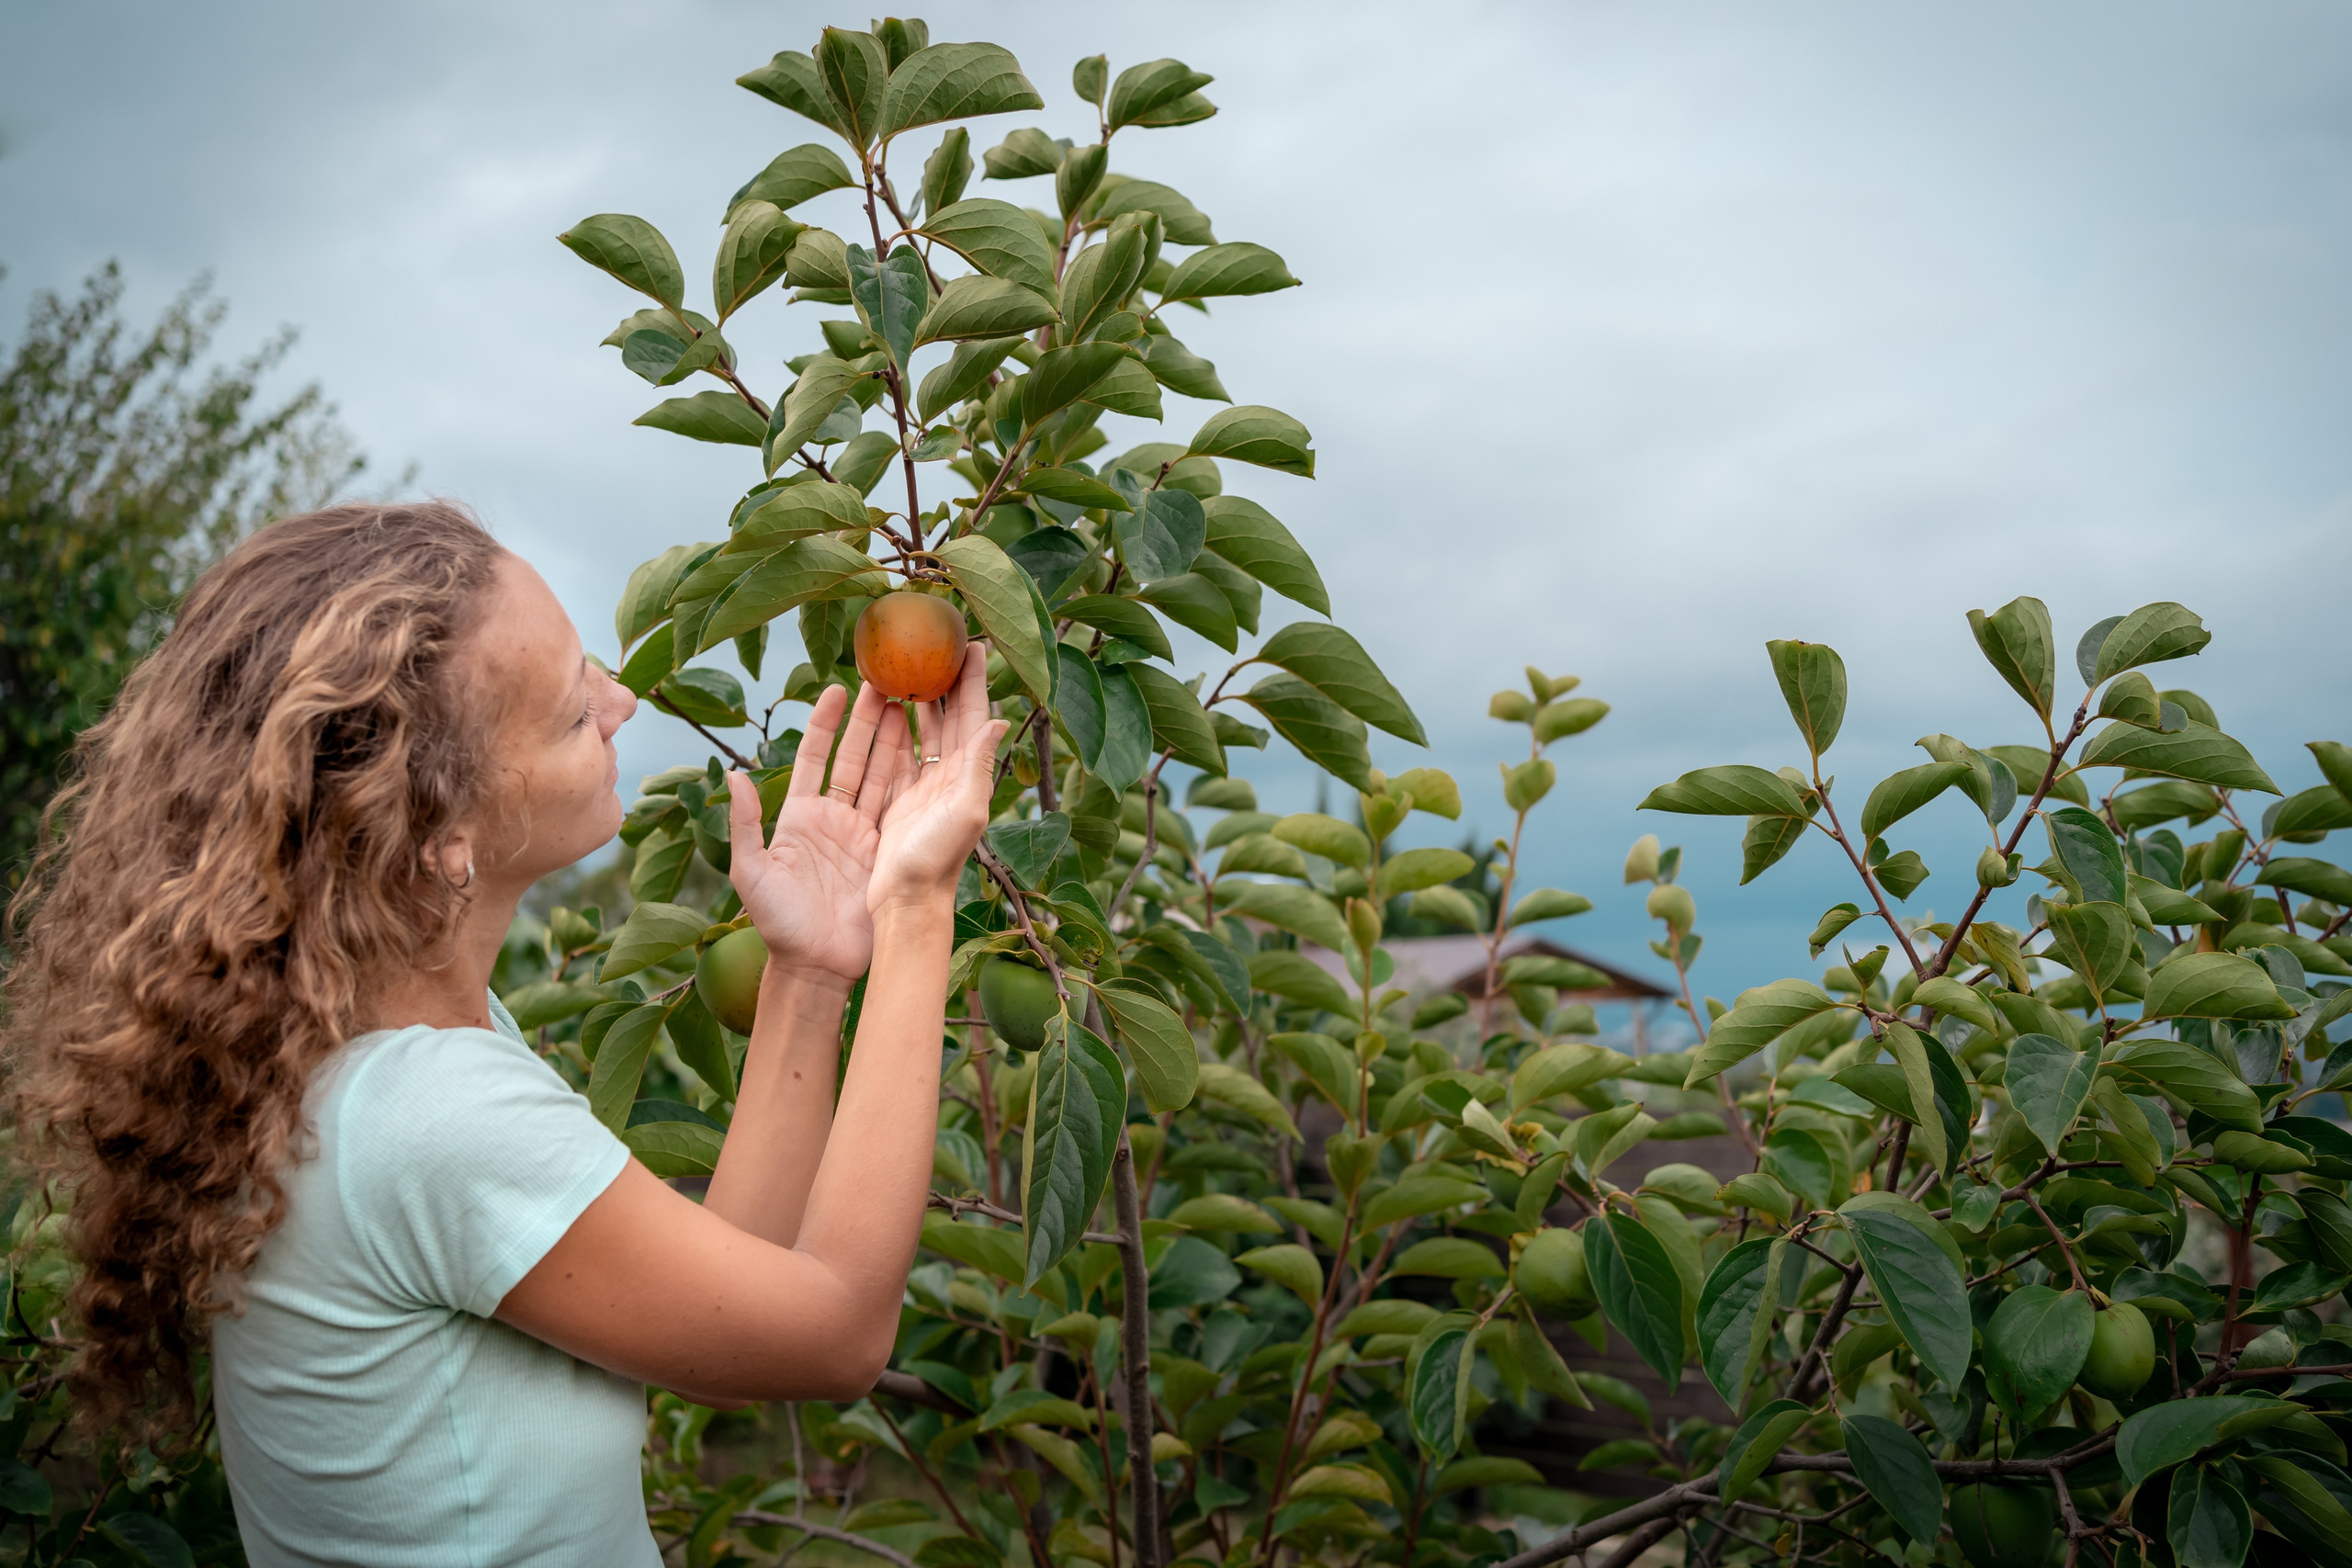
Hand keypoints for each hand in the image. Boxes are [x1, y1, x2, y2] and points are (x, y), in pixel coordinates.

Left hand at [725, 683, 913, 984]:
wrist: (815, 966)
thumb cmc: (776, 923)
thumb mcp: (751, 872)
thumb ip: (744, 823)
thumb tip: (732, 775)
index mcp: (799, 817)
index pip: (815, 757)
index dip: (826, 722)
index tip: (837, 688)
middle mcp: (834, 819)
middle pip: (854, 758)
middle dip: (868, 720)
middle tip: (885, 680)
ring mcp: (864, 834)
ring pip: (883, 776)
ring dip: (895, 741)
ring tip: (911, 703)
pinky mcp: (887, 852)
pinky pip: (902, 808)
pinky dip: (913, 778)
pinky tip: (927, 750)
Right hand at [868, 645, 1009, 914]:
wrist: (907, 900)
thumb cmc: (938, 861)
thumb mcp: (965, 812)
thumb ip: (981, 766)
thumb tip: (1000, 719)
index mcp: (969, 774)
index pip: (974, 716)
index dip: (974, 681)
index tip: (973, 643)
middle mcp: (951, 776)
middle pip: (951, 716)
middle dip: (947, 679)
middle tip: (940, 641)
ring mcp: (926, 786)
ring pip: (924, 730)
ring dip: (920, 697)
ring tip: (910, 662)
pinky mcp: (901, 798)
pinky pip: (899, 751)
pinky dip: (895, 725)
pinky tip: (887, 703)